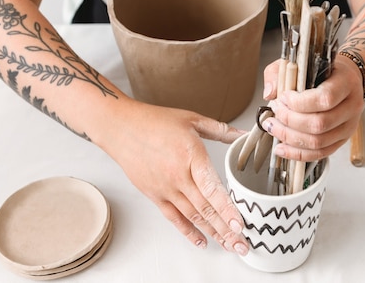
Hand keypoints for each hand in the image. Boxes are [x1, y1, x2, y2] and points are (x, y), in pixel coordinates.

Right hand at [103, 98, 248, 253]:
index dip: (227, 209)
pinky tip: (201, 241)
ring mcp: (166, 188)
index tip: (240, 224)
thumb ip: (220, 130)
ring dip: (212, 233)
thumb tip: (242, 134)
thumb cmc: (154, 122)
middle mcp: (178, 176)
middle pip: (205, 209)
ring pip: (193, 217)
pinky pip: (174, 218)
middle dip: (226, 229)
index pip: (212, 188)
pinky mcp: (155, 195)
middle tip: (241, 244)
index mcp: (192, 156)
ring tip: (228, 245)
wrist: (121, 128)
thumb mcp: (192, 120)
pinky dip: (188, 232)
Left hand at [261, 56, 363, 160]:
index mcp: (346, 83)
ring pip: (318, 142)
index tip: (283, 97)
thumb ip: (280, 72)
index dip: (299, 102)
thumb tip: (270, 93)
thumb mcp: (300, 61)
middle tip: (275, 112)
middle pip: (320, 124)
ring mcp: (348, 126)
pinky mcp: (341, 140)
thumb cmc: (323, 71)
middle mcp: (351, 106)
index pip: (325, 99)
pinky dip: (297, 153)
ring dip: (290, 137)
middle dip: (290, 120)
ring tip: (273, 127)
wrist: (345, 80)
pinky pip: (319, 153)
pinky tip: (281, 148)